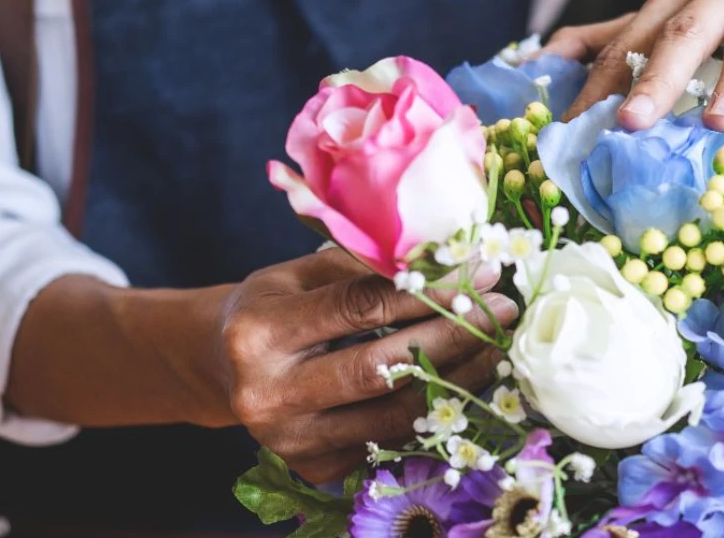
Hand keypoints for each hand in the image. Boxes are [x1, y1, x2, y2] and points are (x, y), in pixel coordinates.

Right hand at [216, 248, 515, 481]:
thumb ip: (365, 266)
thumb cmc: (273, 306)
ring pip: (394, 413)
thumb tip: (450, 257)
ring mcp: (291, 440)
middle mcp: (268, 394)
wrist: (222, 367)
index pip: (361, 307)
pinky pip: (390, 438)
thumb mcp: (301, 272)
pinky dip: (432, 408)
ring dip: (456, 379)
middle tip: (502, 312)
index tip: (480, 272)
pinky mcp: (315, 467)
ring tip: (496, 347)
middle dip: (453, 337)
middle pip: (381, 368)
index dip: (428, 290)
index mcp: (260, 332)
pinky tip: (464, 380)